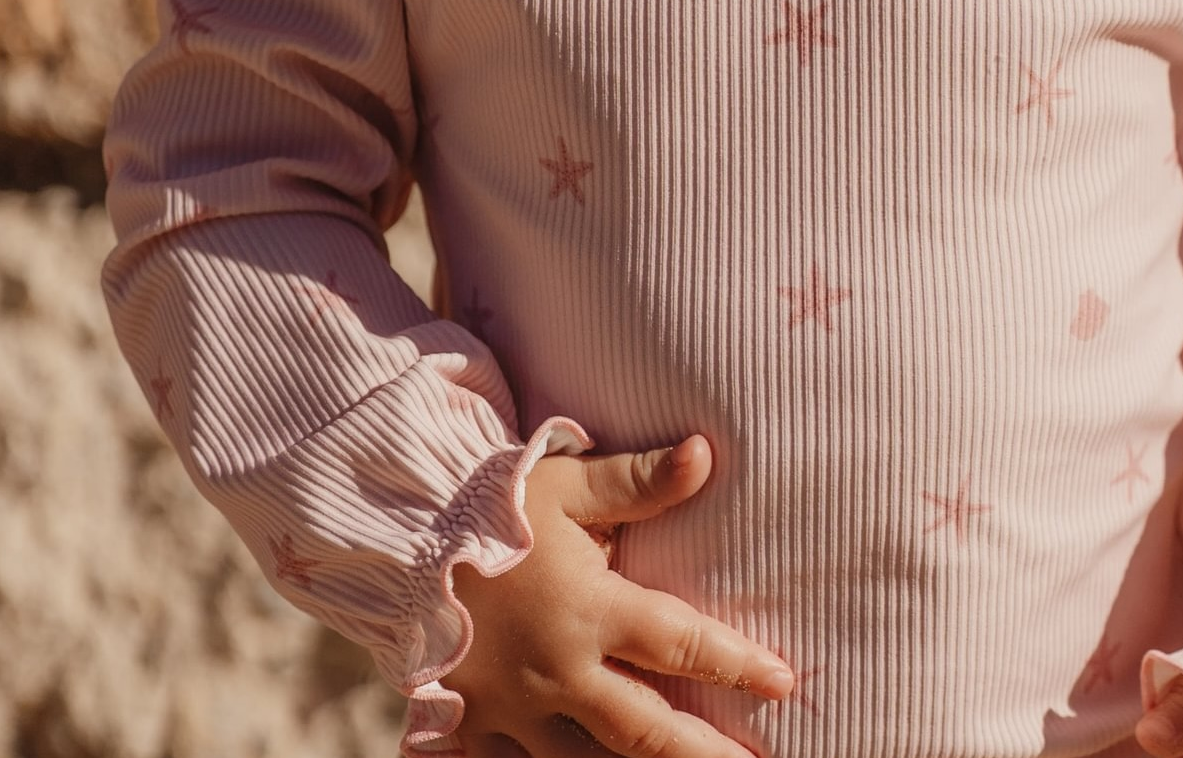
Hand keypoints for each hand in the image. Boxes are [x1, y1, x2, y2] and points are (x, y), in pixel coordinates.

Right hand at [442, 434, 793, 757]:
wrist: (396, 533)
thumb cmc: (489, 503)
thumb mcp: (566, 484)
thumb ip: (638, 481)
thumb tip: (705, 454)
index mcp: (587, 610)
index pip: (680, 643)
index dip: (738, 663)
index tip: (786, 681)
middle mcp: (555, 672)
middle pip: (646, 732)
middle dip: (705, 754)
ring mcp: (511, 709)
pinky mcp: (470, 727)